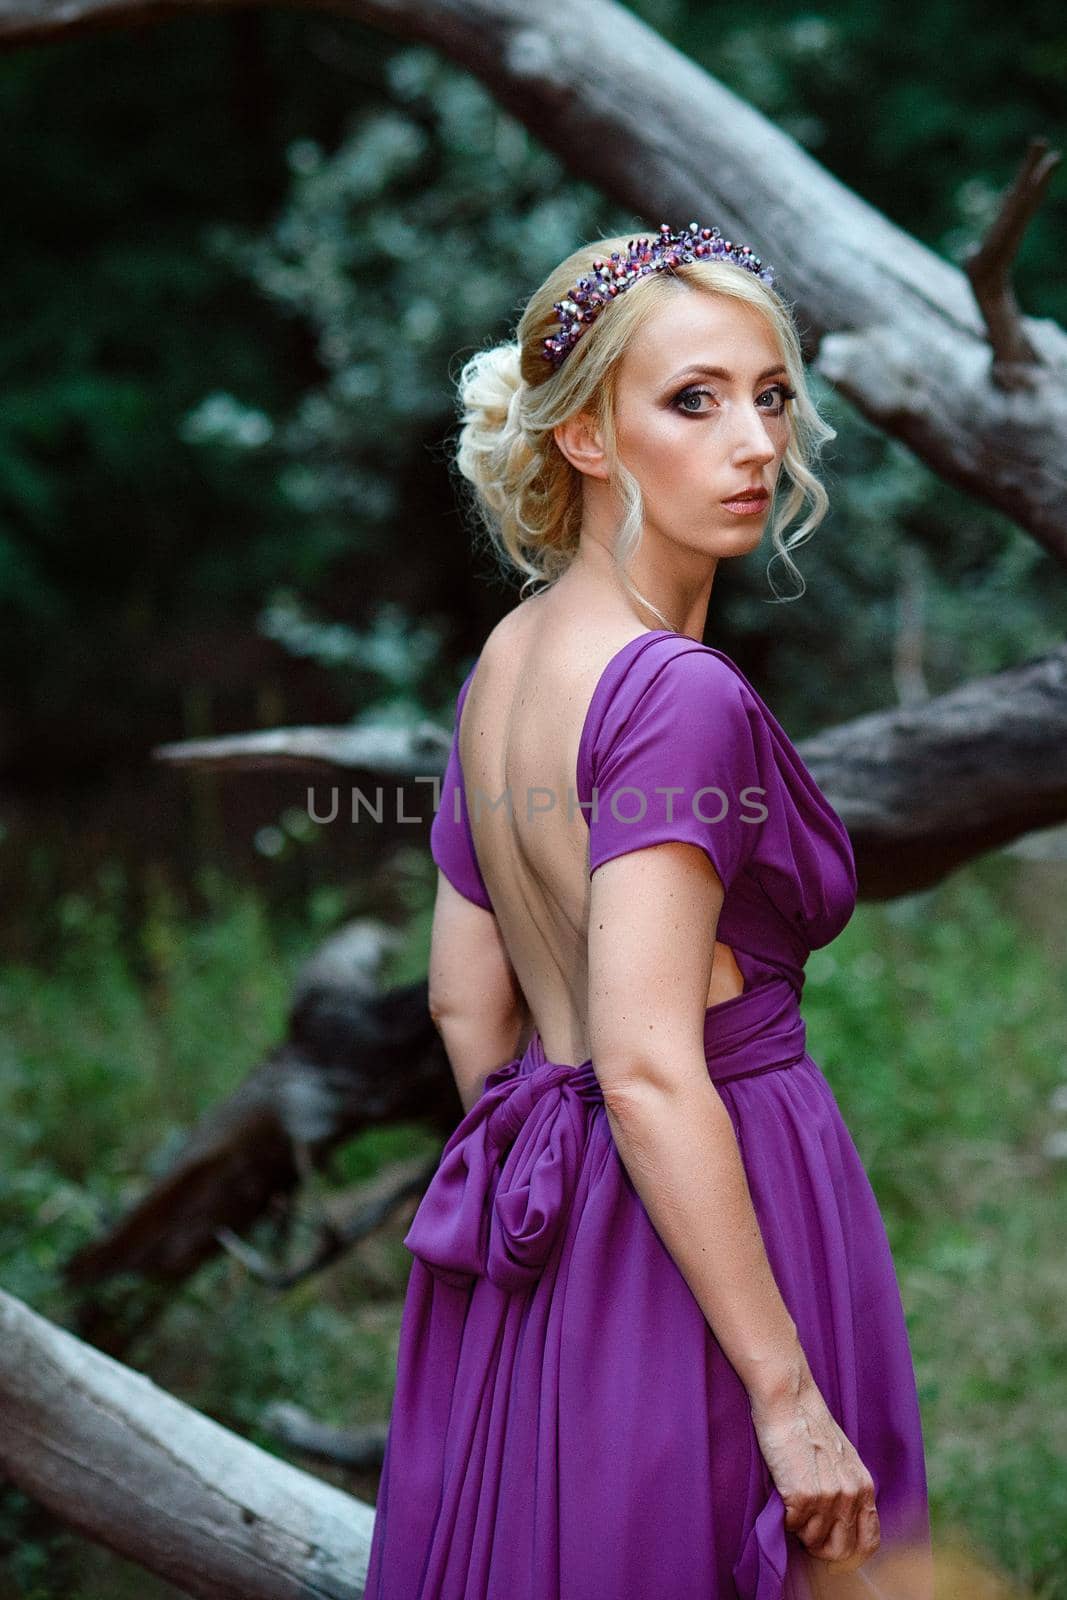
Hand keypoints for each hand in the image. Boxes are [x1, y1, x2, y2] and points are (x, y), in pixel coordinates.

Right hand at [750, 1378, 879, 1572]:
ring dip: (800, 1531)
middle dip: (821, 1550)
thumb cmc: (809, 1425)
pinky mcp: (802, 1496)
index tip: (834, 1557)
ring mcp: (827, 1497)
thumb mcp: (842, 1458)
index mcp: (864, 1486)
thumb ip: (847, 1489)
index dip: (851, 1557)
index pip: (869, 1542)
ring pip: (812, 1541)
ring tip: (793, 1505)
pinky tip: (783, 1494)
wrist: (789, 1401)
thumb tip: (840, 1524)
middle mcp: (850, 1495)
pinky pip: (792, 1526)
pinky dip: (784, 1518)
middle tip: (806, 1535)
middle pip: (841, 1551)